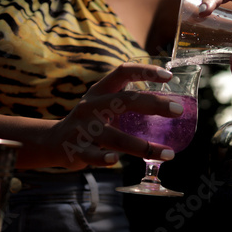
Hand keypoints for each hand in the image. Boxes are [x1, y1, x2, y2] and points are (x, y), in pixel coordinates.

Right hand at [48, 63, 182, 169]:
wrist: (53, 141)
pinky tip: (116, 160)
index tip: (169, 76)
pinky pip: (93, 155)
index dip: (146, 70)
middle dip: (153, 104)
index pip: (123, 72)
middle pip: (124, 101)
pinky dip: (104, 158)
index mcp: (100, 91)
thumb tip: (168, 105)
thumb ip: (127, 103)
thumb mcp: (103, 105)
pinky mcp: (76, 149)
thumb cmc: (89, 122)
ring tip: (168, 153)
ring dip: (142, 146)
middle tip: (178, 110)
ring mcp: (82, 128)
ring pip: (114, 136)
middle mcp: (90, 106)